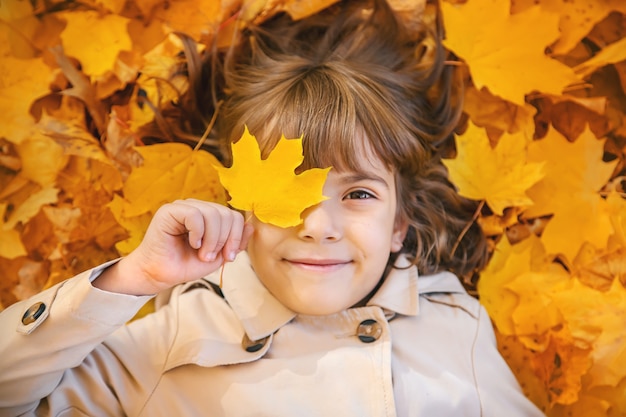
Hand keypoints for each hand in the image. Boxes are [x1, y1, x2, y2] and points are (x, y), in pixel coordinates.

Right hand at [94, 199, 252, 294]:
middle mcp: (198, 208)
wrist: (160, 274)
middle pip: (226, 214)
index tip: (229, 257)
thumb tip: (251, 226)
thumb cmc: (185, 264)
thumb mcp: (218, 256)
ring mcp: (184, 207)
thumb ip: (235, 242)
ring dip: (212, 239)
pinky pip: (195, 214)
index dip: (236, 237)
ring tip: (202, 253)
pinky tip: (192, 243)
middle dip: (224, 240)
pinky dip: (198, 232)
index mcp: (210, 216)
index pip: (234, 216)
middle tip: (211, 257)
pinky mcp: (170, 210)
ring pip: (213, 213)